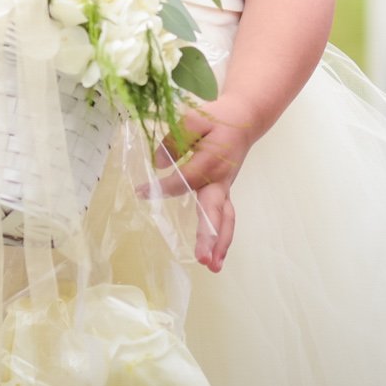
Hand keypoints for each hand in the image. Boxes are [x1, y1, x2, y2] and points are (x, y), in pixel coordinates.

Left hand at [159, 97, 256, 272]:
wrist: (243, 120)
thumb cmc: (216, 119)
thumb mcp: (192, 118)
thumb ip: (175, 139)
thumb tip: (159, 163)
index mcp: (211, 161)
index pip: (185, 180)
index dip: (163, 188)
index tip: (143, 191)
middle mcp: (221, 180)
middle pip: (215, 211)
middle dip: (209, 236)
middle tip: (202, 259)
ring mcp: (225, 189)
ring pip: (226, 220)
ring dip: (220, 244)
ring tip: (213, 266)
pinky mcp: (225, 193)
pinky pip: (227, 218)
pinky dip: (223, 238)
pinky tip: (216, 256)